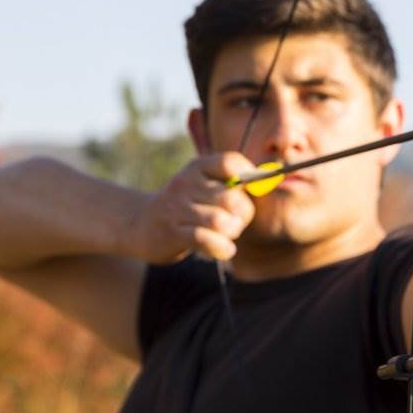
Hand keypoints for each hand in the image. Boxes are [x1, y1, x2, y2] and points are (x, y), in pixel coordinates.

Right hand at [124, 153, 255, 263]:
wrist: (140, 225)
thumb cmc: (187, 206)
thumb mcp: (205, 186)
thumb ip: (235, 183)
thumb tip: (271, 179)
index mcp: (198, 167)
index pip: (231, 162)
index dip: (248, 177)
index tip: (248, 192)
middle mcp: (186, 183)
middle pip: (232, 198)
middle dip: (242, 215)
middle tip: (235, 222)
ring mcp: (177, 208)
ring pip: (221, 221)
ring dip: (231, 232)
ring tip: (226, 234)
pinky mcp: (173, 232)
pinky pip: (206, 240)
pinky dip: (222, 248)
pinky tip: (224, 249)